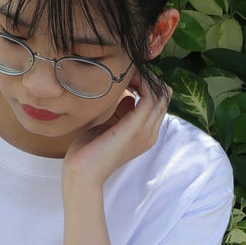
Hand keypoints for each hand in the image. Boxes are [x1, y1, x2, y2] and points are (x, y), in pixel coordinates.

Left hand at [60, 72, 170, 193]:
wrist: (82, 173)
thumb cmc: (89, 151)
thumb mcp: (109, 126)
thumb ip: (121, 113)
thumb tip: (129, 96)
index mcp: (145, 133)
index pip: (158, 102)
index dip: (147, 85)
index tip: (128, 76)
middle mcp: (151, 132)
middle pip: (163, 96)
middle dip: (148, 78)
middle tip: (128, 71)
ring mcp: (146, 131)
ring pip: (160, 94)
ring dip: (145, 78)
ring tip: (127, 73)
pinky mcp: (137, 127)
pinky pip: (150, 97)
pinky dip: (142, 83)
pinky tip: (126, 79)